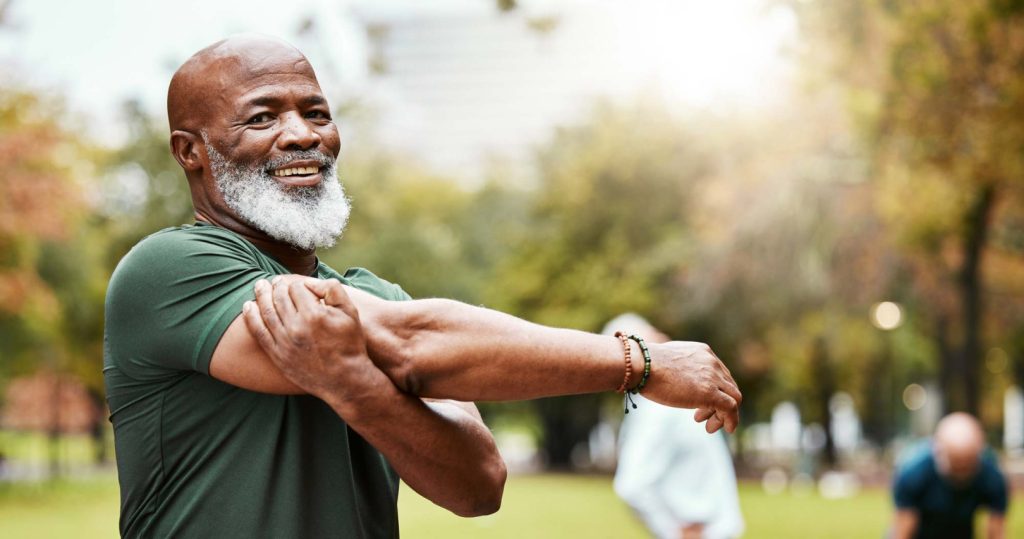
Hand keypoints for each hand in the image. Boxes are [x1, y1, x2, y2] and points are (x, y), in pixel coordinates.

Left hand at [243, 276, 387, 405]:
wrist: (344, 379)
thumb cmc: (349, 344)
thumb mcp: (350, 312)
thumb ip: (333, 290)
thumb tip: (311, 283)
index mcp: (314, 314)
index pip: (296, 288)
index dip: (297, 283)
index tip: (298, 285)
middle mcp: (296, 327)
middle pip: (279, 297)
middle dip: (276, 286)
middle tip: (274, 281)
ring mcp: (284, 342)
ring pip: (266, 311)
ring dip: (261, 295)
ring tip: (259, 286)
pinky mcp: (277, 355)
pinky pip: (259, 332)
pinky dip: (251, 317)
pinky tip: (248, 306)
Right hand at [640, 341, 741, 432]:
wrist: (642, 365)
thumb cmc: (645, 365)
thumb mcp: (668, 360)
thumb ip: (678, 367)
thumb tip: (672, 377)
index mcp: (703, 352)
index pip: (720, 374)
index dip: (715, 391)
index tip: (699, 405)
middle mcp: (712, 362)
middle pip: (729, 386)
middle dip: (720, 404)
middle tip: (702, 417)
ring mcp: (712, 377)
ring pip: (733, 398)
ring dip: (725, 415)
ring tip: (709, 426)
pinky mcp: (710, 393)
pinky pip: (730, 408)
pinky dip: (731, 420)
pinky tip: (727, 429)